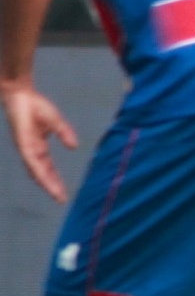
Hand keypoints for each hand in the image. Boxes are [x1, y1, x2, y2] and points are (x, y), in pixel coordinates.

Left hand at [2, 79, 75, 200]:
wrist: (20, 95)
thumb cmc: (35, 106)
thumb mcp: (56, 122)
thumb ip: (64, 133)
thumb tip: (74, 146)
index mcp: (38, 148)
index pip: (48, 169)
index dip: (55, 181)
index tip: (63, 194)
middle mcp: (31, 152)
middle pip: (42, 174)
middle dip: (52, 187)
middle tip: (61, 200)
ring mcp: (27, 148)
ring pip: (36, 171)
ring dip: (46, 183)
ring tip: (56, 194)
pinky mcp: (23, 143)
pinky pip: (31, 160)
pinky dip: (38, 171)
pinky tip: (44, 179)